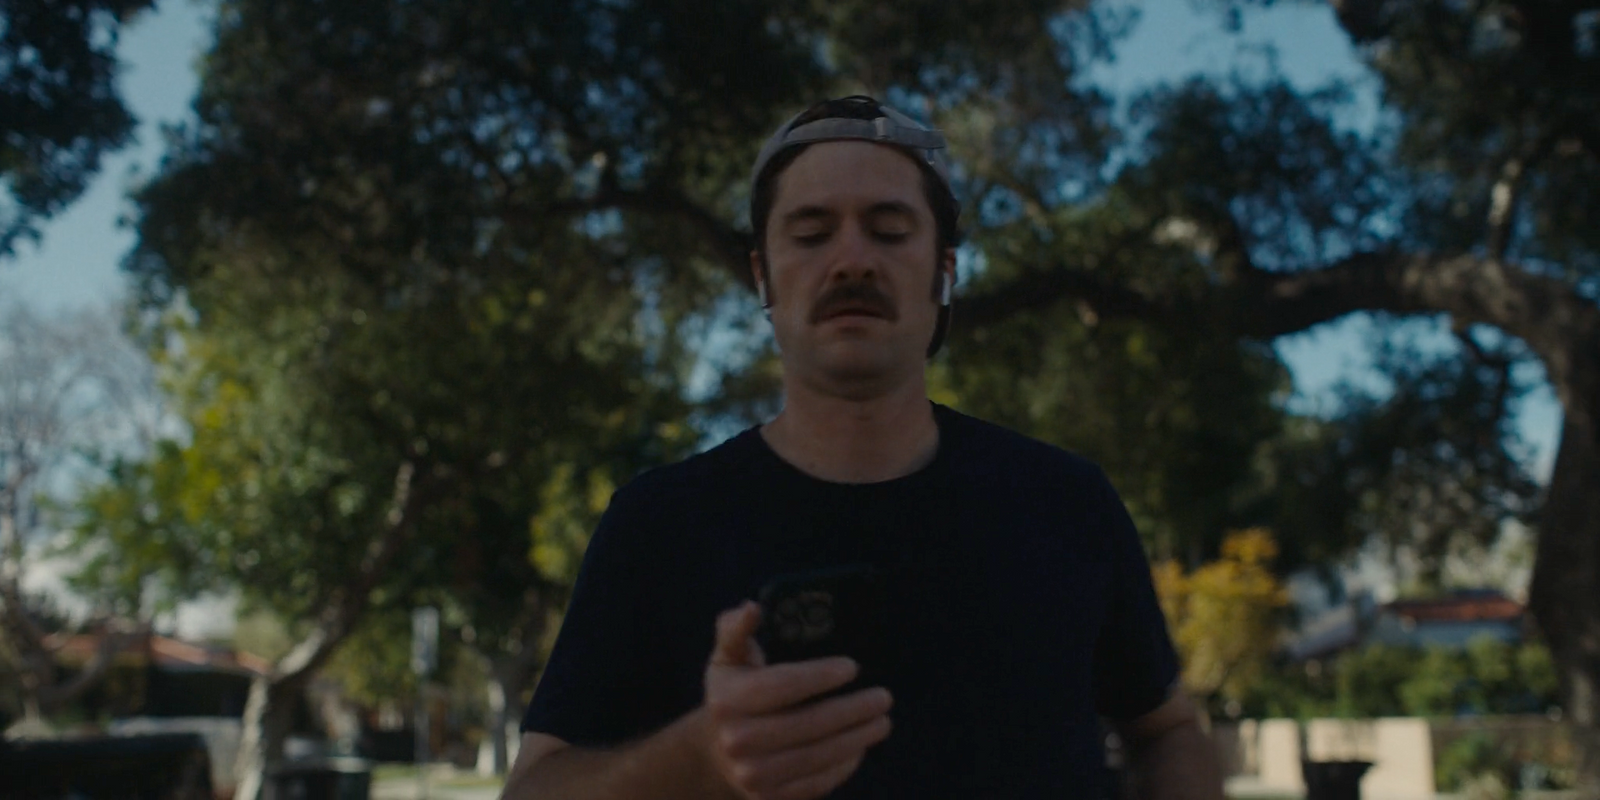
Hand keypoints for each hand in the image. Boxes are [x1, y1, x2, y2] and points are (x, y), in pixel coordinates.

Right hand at [703, 601, 893, 799]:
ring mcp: (752, 774)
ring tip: (883, 721)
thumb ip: (736, 629)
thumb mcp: (729, 656)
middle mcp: (736, 739)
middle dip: (852, 710)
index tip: (853, 667)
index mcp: (727, 699)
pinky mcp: (769, 798)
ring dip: (857, 739)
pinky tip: (860, 747)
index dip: (820, 676)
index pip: (782, 685)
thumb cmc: (735, 691)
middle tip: (884, 697)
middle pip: (806, 724)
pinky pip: (815, 783)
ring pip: (816, 757)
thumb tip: (752, 607)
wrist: (716, 751)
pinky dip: (843, 766)